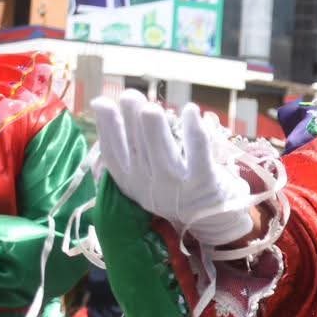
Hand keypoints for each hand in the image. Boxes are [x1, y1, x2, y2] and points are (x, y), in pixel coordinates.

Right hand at [92, 90, 253, 246]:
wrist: (215, 221)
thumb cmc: (180, 190)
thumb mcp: (150, 177)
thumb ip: (137, 150)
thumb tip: (118, 111)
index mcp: (133, 185)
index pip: (113, 155)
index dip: (106, 128)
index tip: (101, 103)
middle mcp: (151, 188)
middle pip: (137, 150)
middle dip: (131, 120)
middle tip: (130, 95)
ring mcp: (177, 188)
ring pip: (162, 154)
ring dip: (155, 128)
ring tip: (151, 106)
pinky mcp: (204, 183)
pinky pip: (198, 153)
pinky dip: (193, 131)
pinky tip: (191, 110)